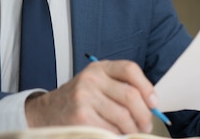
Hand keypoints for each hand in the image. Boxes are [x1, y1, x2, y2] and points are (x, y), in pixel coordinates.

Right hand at [25, 59, 155, 133]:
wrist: (45, 113)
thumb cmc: (77, 101)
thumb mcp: (95, 85)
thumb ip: (119, 88)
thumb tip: (150, 105)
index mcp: (99, 68)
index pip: (129, 69)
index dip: (147, 87)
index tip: (154, 103)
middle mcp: (91, 79)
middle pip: (130, 96)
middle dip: (143, 115)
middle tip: (145, 126)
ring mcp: (85, 98)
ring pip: (123, 117)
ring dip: (132, 130)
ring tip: (130, 133)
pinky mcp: (81, 117)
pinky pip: (110, 131)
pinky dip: (117, 136)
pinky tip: (114, 136)